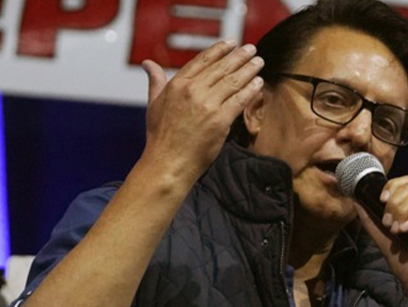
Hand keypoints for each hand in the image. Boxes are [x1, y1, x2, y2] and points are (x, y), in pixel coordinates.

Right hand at [138, 40, 264, 181]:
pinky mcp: (220, 121)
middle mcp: (192, 90)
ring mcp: (207, 105)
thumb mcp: (154, 104)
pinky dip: (251, 90)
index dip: (219, 50)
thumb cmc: (160, 136)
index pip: (202, 60)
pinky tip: (258, 83)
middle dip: (239, 57)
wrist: (167, 163)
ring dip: (248, 69)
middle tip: (252, 49)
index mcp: (177, 84)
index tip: (231, 43)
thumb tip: (148, 64)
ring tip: (259, 62)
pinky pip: (239, 100)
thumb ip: (156, 81)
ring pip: (233, 81)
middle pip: (221, 68)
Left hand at [355, 176, 407, 297]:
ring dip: (403, 211)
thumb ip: (371, 220)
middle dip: (395, 204)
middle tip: (389, 224)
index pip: (407, 183)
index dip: (393, 187)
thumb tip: (357, 200)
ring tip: (397, 231)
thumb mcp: (383, 238)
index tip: (381, 200)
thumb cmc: (406, 264)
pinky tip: (406, 230)